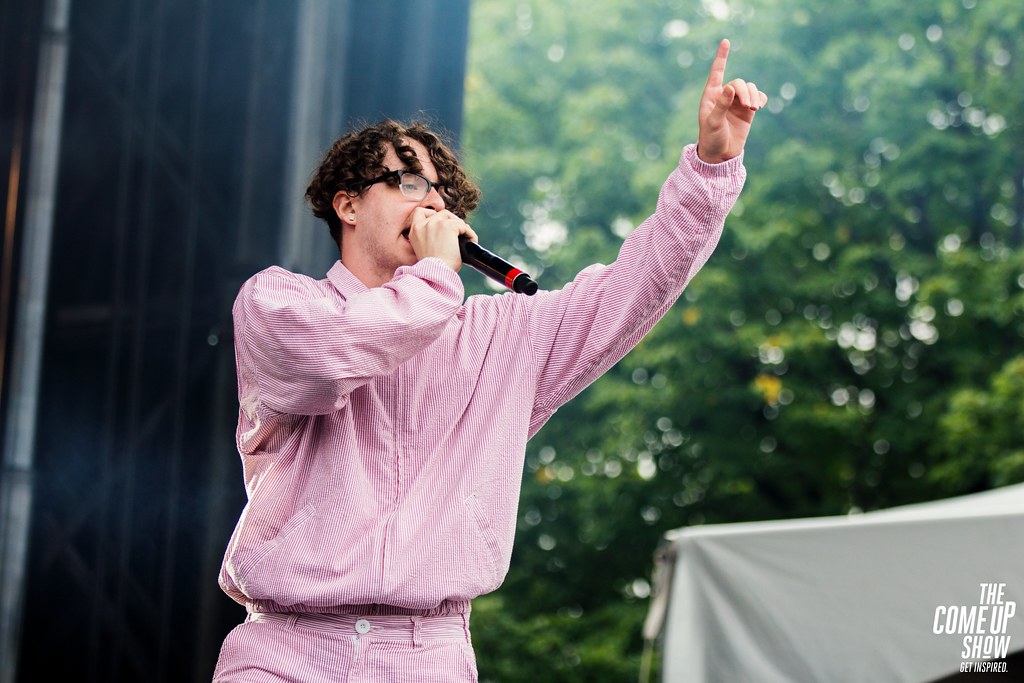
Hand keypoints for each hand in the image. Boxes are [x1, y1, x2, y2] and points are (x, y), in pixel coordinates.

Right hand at [408, 208, 478, 270]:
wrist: (436, 274)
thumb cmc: (433, 269)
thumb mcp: (425, 249)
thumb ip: (430, 238)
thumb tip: (446, 235)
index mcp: (414, 231)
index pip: (420, 212)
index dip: (432, 214)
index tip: (441, 223)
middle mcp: (423, 224)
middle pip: (441, 213)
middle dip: (451, 221)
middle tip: (458, 233)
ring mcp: (436, 223)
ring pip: (453, 218)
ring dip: (461, 226)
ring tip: (466, 237)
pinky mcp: (448, 226)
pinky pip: (463, 226)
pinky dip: (470, 233)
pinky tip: (471, 242)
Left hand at [697, 39, 766, 163]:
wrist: (721, 155)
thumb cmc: (711, 138)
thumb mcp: (713, 123)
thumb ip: (721, 105)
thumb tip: (730, 87)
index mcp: (711, 96)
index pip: (717, 72)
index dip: (722, 56)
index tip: (726, 41)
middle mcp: (724, 96)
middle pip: (739, 82)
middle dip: (745, 92)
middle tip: (749, 107)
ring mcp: (736, 103)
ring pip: (749, 88)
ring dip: (753, 95)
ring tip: (754, 109)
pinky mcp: (747, 111)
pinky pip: (757, 96)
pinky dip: (760, 98)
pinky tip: (759, 107)